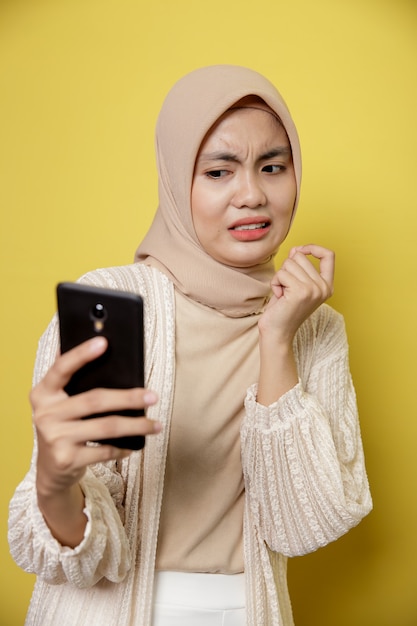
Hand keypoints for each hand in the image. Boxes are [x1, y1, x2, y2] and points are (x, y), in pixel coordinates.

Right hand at [32, 336, 159, 498]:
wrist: (51, 470)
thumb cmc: (62, 426)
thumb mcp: (59, 402)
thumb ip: (71, 379)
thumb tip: (97, 342)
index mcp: (43, 393)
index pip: (61, 368)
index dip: (81, 354)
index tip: (104, 341)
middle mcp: (45, 414)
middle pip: (95, 400)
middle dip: (129, 397)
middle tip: (153, 396)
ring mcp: (55, 438)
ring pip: (106, 426)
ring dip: (136, 425)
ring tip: (156, 425)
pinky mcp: (67, 459)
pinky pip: (105, 451)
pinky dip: (123, 447)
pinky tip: (135, 444)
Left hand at [259, 244, 334, 344]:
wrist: (277, 332)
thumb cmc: (283, 309)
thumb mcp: (295, 284)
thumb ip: (298, 267)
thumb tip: (296, 250)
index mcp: (327, 286)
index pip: (329, 255)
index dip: (313, 247)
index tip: (300, 250)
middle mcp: (324, 287)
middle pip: (300, 257)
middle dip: (287, 269)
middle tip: (286, 288)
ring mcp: (314, 289)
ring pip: (289, 263)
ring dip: (280, 277)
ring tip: (283, 294)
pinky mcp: (301, 291)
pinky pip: (281, 274)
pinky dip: (275, 284)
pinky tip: (279, 297)